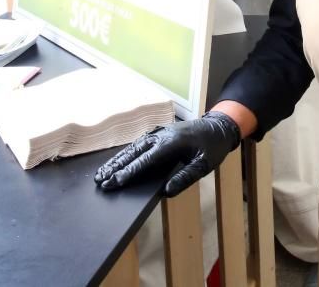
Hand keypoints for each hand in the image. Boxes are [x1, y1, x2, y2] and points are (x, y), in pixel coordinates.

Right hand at [94, 111, 240, 196]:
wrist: (219, 126)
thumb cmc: (213, 147)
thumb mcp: (204, 165)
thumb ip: (186, 178)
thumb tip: (166, 192)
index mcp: (173, 143)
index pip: (147, 160)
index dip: (130, 171)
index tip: (114, 182)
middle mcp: (162, 136)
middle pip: (135, 151)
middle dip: (116, 166)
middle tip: (99, 179)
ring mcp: (160, 132)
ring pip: (134, 146)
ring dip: (118, 159)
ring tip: (102, 172)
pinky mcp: (160, 133)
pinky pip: (140, 143)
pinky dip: (127, 152)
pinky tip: (118, 160)